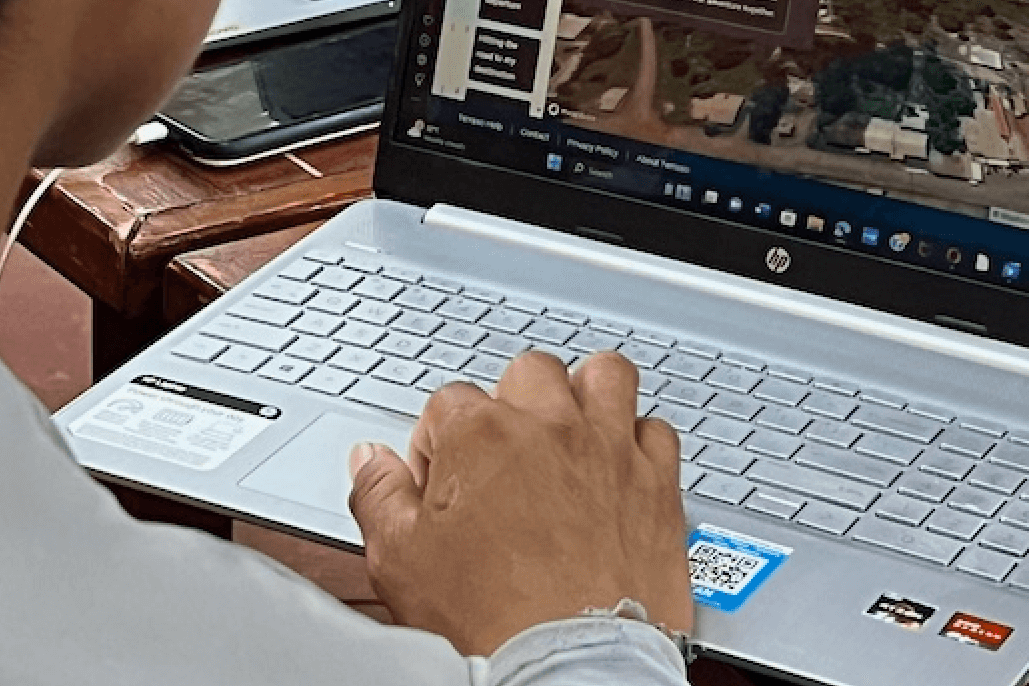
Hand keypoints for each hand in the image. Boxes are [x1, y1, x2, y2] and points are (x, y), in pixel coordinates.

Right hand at [346, 349, 690, 657]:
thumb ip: (379, 496)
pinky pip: (658, 431)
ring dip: (587, 394)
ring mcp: (608, 450)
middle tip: (508, 451)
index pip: (450, 402)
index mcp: (480, 435)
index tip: (446, 480)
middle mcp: (549, 427)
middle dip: (515, 403)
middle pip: (529, 372)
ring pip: (605, 375)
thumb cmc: (493, 622)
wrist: (569, 669)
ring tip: (572, 429)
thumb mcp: (401, 561)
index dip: (441, 442)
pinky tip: (622, 468)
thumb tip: (371, 462)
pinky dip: (640, 442)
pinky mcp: (657, 483)